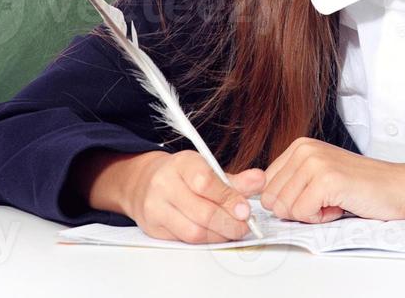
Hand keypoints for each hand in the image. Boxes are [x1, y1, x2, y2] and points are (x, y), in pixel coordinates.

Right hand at [122, 150, 266, 243]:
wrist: (144, 183)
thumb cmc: (182, 176)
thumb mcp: (207, 170)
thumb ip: (235, 180)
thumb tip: (261, 180)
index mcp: (181, 163)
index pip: (205, 182)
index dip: (229, 199)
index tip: (246, 210)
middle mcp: (164, 184)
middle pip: (202, 212)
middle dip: (229, 223)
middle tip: (244, 227)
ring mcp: (155, 207)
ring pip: (194, 231)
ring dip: (219, 235)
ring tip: (231, 231)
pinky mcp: (153, 228)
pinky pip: (184, 241)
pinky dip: (205, 241)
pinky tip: (214, 234)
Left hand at [258, 137, 404, 222]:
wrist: (399, 188)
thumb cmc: (362, 188)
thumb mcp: (319, 177)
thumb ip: (291, 183)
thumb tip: (261, 201)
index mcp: (298, 146)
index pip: (265, 185)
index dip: (287, 202)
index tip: (314, 198)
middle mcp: (303, 149)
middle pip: (271, 198)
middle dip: (297, 210)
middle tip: (327, 200)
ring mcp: (314, 162)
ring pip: (285, 208)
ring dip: (311, 214)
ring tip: (335, 201)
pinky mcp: (326, 179)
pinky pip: (302, 214)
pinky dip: (322, 218)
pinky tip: (341, 204)